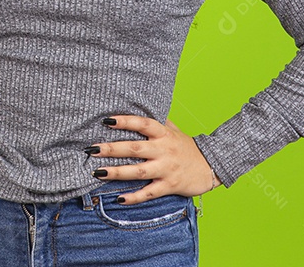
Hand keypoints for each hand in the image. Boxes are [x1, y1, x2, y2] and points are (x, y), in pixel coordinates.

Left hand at [86, 115, 220, 203]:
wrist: (211, 166)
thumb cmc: (187, 147)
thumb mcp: (174, 130)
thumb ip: (157, 121)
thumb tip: (138, 104)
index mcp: (164, 134)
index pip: (142, 124)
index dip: (125, 121)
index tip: (106, 120)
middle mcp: (164, 150)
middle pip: (134, 148)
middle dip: (112, 149)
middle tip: (92, 149)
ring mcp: (166, 169)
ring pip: (138, 171)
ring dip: (117, 172)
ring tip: (97, 172)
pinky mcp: (169, 186)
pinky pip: (149, 193)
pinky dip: (134, 197)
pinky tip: (119, 198)